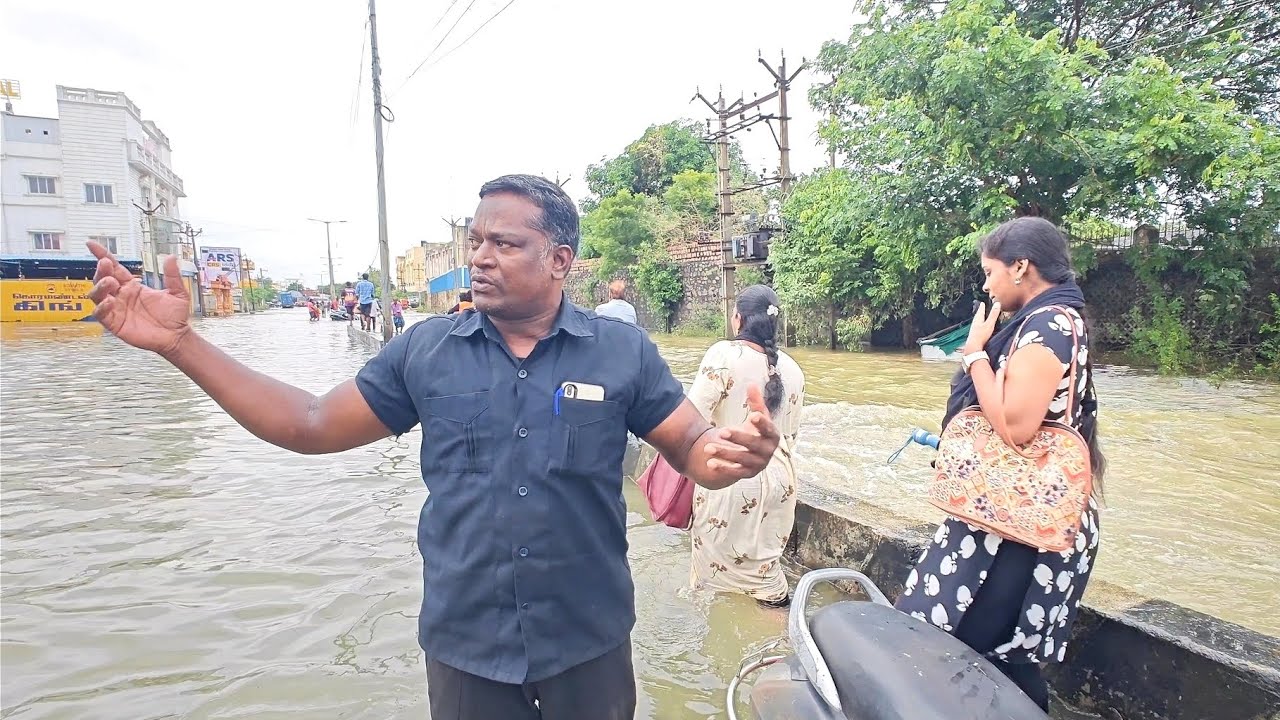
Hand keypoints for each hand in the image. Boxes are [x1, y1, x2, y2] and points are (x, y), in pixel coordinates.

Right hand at [87, 241, 191, 355]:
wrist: (176, 337)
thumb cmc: (174, 316)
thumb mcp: (177, 292)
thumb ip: (172, 275)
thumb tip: (171, 257)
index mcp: (133, 286)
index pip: (114, 267)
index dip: (102, 255)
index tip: (92, 244)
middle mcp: (121, 295)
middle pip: (102, 278)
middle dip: (101, 270)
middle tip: (105, 263)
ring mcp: (116, 309)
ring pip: (97, 295)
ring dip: (99, 286)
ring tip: (109, 282)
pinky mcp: (114, 323)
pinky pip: (100, 314)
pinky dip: (102, 307)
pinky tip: (110, 301)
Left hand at [702, 384, 779, 482]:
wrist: (753, 454)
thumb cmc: (755, 431)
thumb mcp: (757, 416)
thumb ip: (756, 402)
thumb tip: (751, 383)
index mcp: (772, 435)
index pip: (769, 429)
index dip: (761, 423)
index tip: (752, 415)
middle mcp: (768, 451)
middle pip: (753, 444)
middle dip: (738, 438)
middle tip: (722, 431)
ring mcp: (758, 464)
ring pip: (741, 459)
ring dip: (725, 453)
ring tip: (707, 447)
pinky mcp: (748, 474)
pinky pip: (735, 472)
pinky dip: (723, 469)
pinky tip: (710, 463)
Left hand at [961, 300, 1000, 354]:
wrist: (973, 346)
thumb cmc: (981, 335)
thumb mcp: (989, 324)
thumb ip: (993, 314)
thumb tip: (997, 303)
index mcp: (978, 319)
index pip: (980, 311)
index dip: (982, 307)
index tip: (982, 303)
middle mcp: (974, 323)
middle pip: (977, 316)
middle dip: (980, 312)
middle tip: (981, 308)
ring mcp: (973, 329)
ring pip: (977, 321)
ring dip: (979, 318)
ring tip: (981, 317)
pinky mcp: (974, 335)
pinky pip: (977, 327)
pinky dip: (979, 325)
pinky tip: (980, 328)